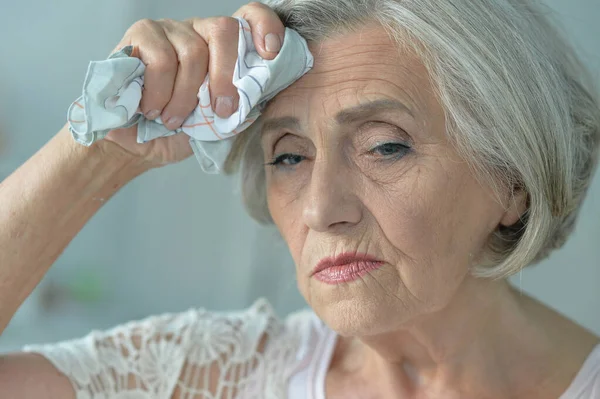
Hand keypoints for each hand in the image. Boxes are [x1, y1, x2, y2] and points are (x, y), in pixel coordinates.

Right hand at [99, 2, 284, 166]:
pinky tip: (152, 108)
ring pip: (192, 52)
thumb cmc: (176, 132)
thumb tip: (257, 95)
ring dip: (184, 96)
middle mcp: (198, 30)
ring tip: (172, 119)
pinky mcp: (140, 35)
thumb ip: (239, 103)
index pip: (250, 17)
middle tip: (219, 111)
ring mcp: (169, 29)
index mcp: (223, 48)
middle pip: (223, 31)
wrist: (132, 144)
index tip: (271, 55)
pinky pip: (160, 59)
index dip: (265, 26)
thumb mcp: (217, 122)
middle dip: (225, 78)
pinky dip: (159, 92)